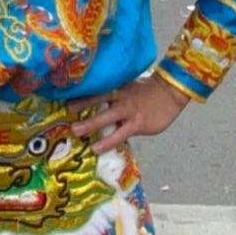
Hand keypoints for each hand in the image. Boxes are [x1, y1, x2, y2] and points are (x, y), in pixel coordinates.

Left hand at [72, 76, 189, 152]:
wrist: (171, 93)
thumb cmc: (149, 92)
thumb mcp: (130, 86)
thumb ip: (115, 92)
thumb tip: (96, 100)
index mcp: (118, 86)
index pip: (97, 87)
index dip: (81, 91)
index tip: (64, 92)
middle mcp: (121, 97)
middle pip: (98, 98)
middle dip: (81, 104)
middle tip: (66, 110)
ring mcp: (129, 110)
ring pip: (107, 116)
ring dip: (90, 123)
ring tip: (75, 131)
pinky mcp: (137, 123)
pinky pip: (120, 133)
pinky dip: (108, 141)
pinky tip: (97, 148)